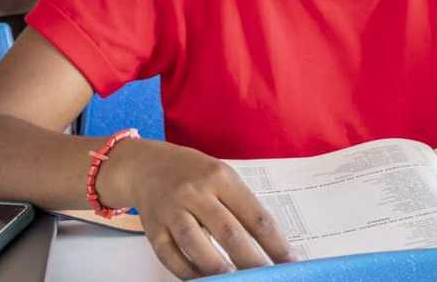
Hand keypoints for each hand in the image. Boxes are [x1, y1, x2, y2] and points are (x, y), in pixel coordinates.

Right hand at [124, 141, 295, 277]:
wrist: (146, 165)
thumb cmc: (192, 173)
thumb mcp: (221, 176)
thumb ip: (240, 206)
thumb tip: (269, 245)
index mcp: (220, 177)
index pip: (254, 214)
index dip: (275, 241)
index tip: (290, 260)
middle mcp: (195, 192)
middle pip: (227, 232)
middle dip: (251, 260)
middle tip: (267, 276)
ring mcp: (172, 211)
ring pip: (195, 244)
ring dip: (217, 267)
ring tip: (236, 281)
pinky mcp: (153, 229)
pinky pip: (171, 256)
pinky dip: (188, 272)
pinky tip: (204, 279)